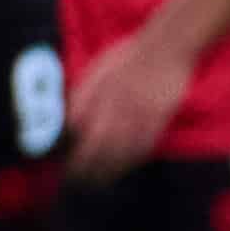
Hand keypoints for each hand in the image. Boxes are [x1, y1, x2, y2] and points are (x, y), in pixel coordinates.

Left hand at [65, 30, 185, 184]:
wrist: (166, 47)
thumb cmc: (128, 57)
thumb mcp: (97, 70)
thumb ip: (81, 96)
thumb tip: (69, 123)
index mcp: (96, 94)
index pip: (76, 128)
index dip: (70, 147)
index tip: (63, 163)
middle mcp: (114, 107)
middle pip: (95, 144)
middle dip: (83, 165)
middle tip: (74, 182)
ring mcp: (137, 114)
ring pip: (118, 149)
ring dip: (106, 169)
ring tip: (95, 183)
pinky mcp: (158, 119)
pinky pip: (143, 144)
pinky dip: (131, 159)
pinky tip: (123, 169)